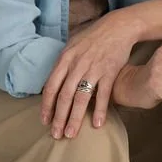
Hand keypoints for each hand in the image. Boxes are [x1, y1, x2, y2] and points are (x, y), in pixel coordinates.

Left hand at [40, 15, 137, 139]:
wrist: (117, 27)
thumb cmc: (93, 37)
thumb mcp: (72, 45)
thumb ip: (63, 63)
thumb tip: (53, 81)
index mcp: (65, 59)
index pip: (51, 86)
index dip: (47, 105)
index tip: (44, 120)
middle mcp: (77, 65)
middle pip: (64, 96)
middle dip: (58, 117)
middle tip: (56, 135)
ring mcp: (93, 69)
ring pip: (81, 98)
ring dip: (75, 118)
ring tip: (71, 134)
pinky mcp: (109, 72)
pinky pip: (103, 94)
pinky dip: (99, 110)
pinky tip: (97, 124)